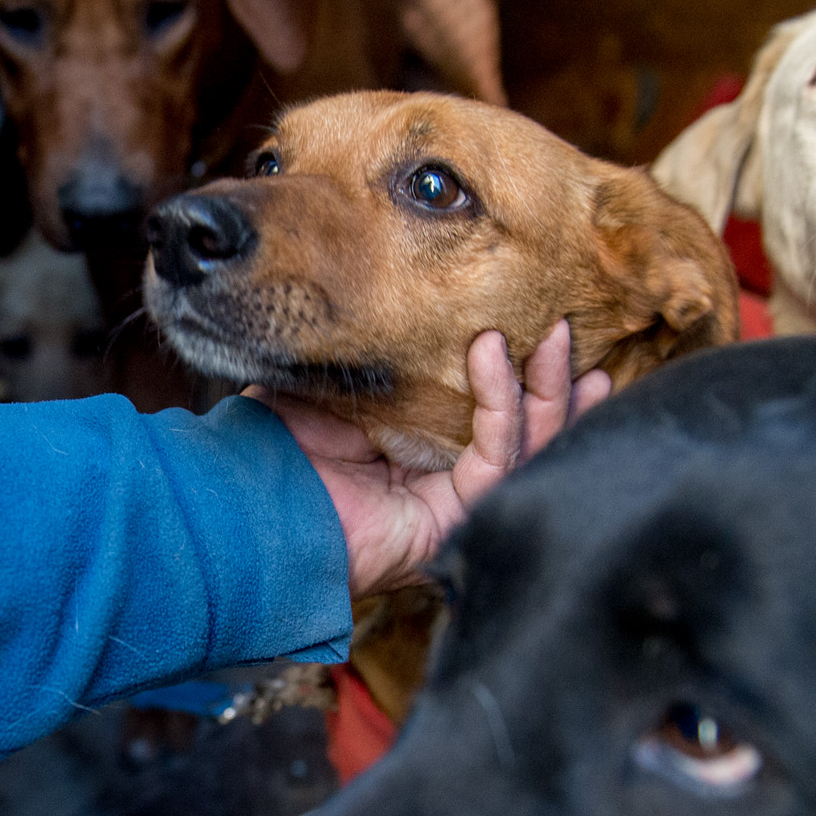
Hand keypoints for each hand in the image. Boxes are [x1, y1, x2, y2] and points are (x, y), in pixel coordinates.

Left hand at [257, 320, 611, 596]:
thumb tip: (383, 298)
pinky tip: (493, 355)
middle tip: (568, 331)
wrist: (247, 506)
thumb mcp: (321, 386)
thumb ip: (362, 355)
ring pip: (526, 446)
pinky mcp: (450, 516)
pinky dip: (501, 402)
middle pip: (523, 434)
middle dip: (555, 384)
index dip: (518, 376)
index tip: (536, 326)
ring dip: (548, 390)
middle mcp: (441, 480)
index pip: (485, 414)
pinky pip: (495, 455)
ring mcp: (450, 503)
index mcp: (415, 452)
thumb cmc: (272, 452)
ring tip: (560, 340)